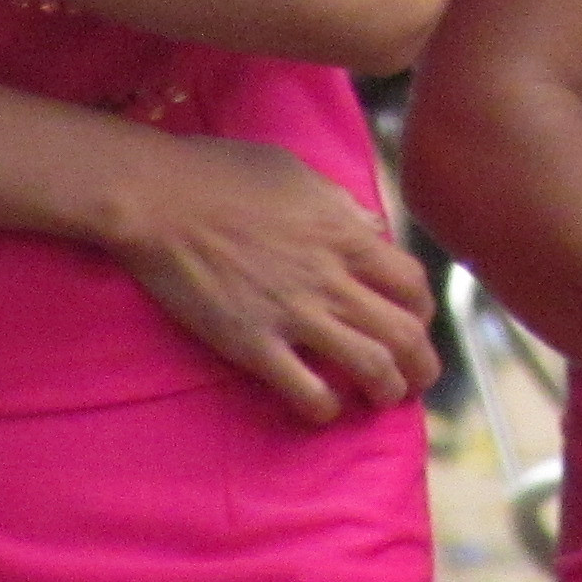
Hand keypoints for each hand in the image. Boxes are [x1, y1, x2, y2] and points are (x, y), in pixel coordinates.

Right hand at [108, 136, 441, 426]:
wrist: (158, 198)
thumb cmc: (222, 174)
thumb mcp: (298, 173)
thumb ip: (342, 205)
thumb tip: (373, 227)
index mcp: (345, 235)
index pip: (413, 284)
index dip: (423, 311)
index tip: (416, 323)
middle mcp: (331, 278)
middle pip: (404, 332)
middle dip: (422, 364)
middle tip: (418, 379)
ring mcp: (294, 313)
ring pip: (370, 365)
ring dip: (387, 389)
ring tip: (384, 398)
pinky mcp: (252, 342)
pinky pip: (305, 389)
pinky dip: (324, 407)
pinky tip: (324, 407)